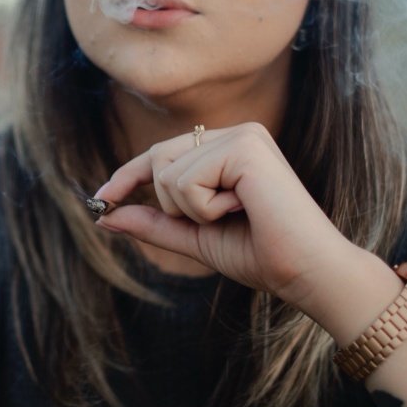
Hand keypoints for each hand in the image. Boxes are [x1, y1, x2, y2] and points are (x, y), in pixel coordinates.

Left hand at [93, 122, 357, 313]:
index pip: (161, 153)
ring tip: (235, 215)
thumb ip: (152, 222)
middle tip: (216, 219)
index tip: (100, 197)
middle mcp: (235, 132)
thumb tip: (103, 214)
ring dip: (191, 210)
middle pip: (157, 158)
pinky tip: (243, 210)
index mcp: (227, 147)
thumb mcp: (193, 236)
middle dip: (170, 203)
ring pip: (168, 172)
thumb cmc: (260, 254)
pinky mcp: (244, 147)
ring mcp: (241, 135)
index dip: (127, 174)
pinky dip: (204, 209)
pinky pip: (186, 181)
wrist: (306, 273)